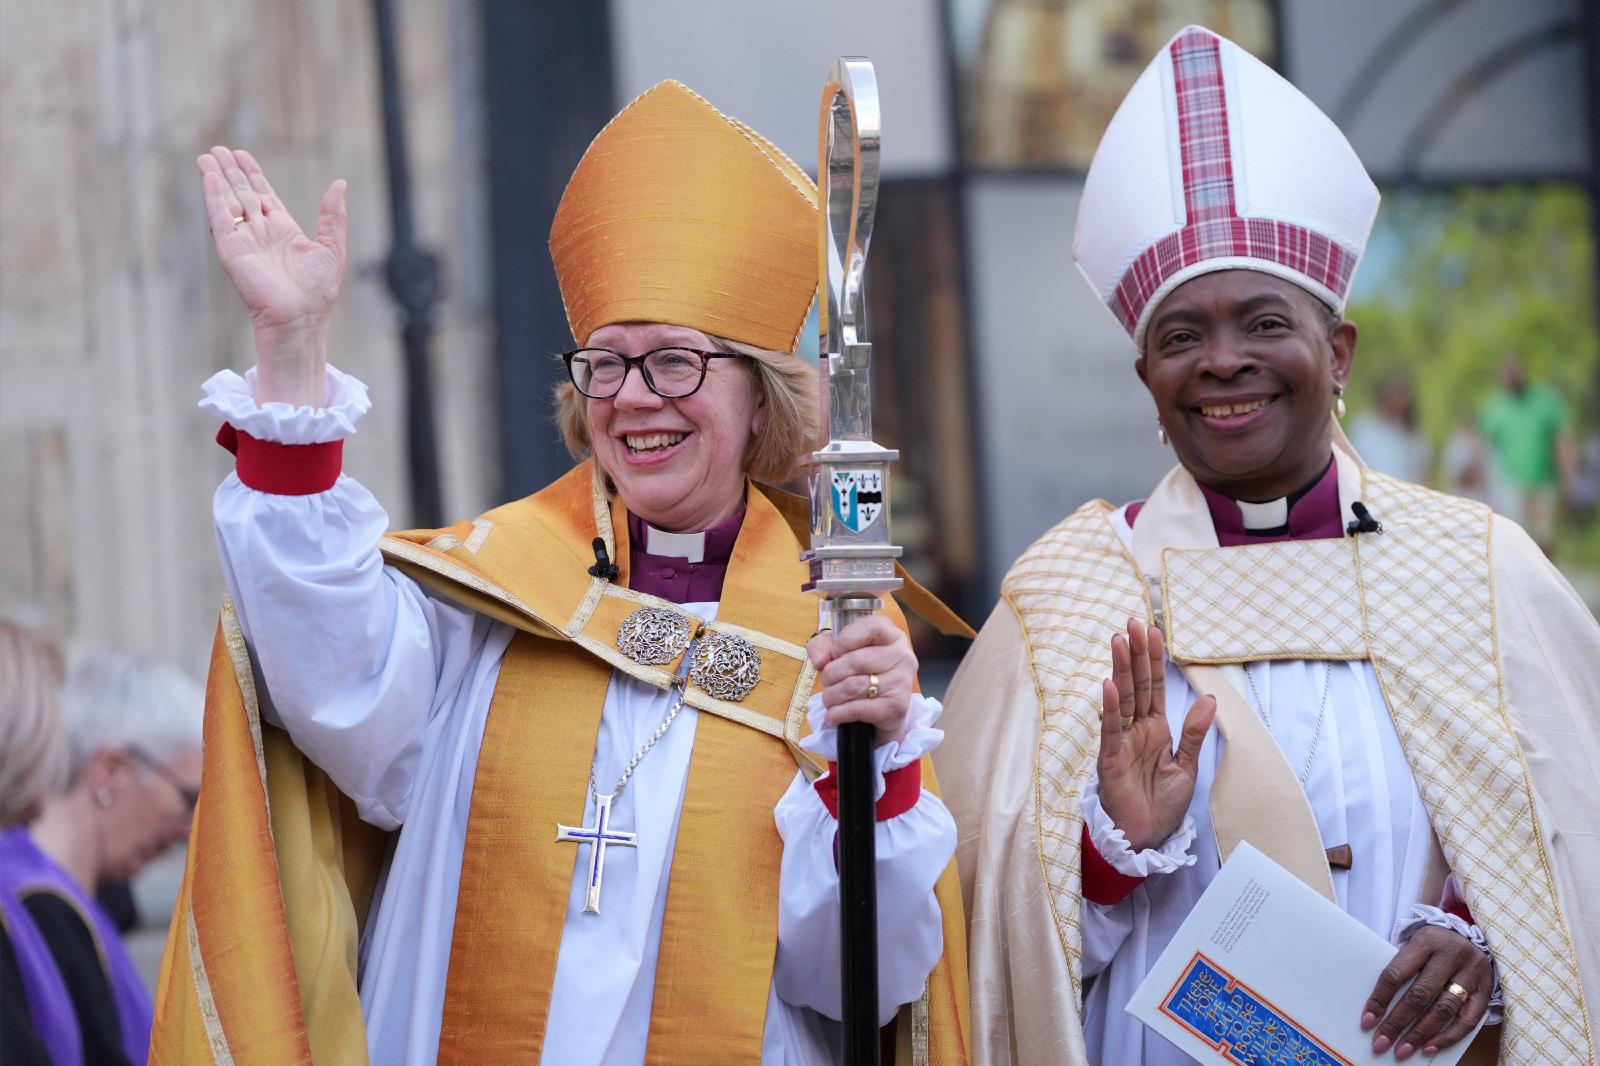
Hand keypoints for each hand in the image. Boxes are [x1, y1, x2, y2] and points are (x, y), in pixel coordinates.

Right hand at [197, 146, 346, 404]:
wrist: (299, 318)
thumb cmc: (317, 292)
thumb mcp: (331, 247)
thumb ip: (333, 216)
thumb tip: (340, 184)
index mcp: (283, 231)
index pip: (264, 195)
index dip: (253, 174)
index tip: (242, 155)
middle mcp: (261, 233)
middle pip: (243, 193)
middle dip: (232, 171)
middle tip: (219, 148)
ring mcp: (244, 239)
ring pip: (228, 200)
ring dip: (217, 177)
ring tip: (207, 155)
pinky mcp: (231, 248)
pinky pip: (220, 215)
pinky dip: (213, 194)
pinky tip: (208, 175)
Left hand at [806, 616, 916, 746]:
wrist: (879, 711)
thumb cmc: (859, 674)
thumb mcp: (838, 651)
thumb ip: (822, 646)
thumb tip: (821, 661)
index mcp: (892, 636)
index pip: (872, 627)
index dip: (846, 639)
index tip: (835, 652)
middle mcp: (902, 656)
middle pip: (855, 660)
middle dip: (831, 674)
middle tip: (828, 681)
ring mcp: (901, 682)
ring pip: (853, 686)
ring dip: (831, 696)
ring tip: (829, 699)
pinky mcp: (895, 707)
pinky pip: (857, 708)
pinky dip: (837, 713)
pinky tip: (833, 715)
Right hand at [1096, 619, 1215, 850]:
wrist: (1145, 839)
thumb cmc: (1161, 806)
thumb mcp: (1186, 768)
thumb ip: (1193, 733)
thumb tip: (1209, 700)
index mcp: (1157, 730)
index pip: (1155, 687)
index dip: (1154, 659)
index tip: (1153, 630)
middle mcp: (1137, 731)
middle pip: (1138, 685)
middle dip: (1136, 653)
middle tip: (1133, 622)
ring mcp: (1121, 743)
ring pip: (1122, 700)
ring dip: (1121, 669)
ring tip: (1119, 641)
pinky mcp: (1110, 760)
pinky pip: (1110, 730)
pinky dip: (1110, 708)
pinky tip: (1109, 685)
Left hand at [1361, 925, 1492, 1058]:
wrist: (1469, 936)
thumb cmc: (1433, 945)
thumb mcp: (1414, 946)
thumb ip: (1400, 970)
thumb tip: (1376, 1009)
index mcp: (1426, 940)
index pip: (1397, 974)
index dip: (1380, 1000)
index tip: (1367, 1022)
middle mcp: (1451, 954)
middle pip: (1420, 994)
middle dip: (1398, 1023)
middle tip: (1382, 1042)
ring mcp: (1472, 972)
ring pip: (1444, 1009)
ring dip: (1421, 1034)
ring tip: (1403, 1050)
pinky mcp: (1486, 989)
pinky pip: (1468, 1019)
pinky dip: (1448, 1036)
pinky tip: (1430, 1047)